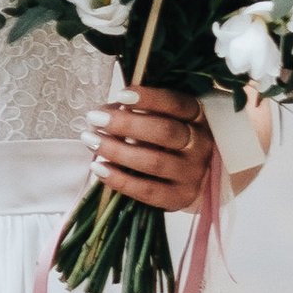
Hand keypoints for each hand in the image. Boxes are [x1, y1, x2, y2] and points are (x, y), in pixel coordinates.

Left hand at [90, 80, 216, 206]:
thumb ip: (136, 112)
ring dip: (117, 151)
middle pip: (165, 132)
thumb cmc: (165, 140)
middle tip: (95, 118)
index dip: (150, 98)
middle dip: (126, 124)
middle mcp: (201, 144)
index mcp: (198, 117)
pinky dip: (119, 180)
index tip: (121, 95)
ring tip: (91, 141)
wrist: (186, 177)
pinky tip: (98, 168)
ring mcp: (193, 173)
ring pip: (154, 162)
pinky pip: (147, 190)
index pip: (176, 104)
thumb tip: (105, 112)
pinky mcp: (181, 197)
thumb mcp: (159, 118)